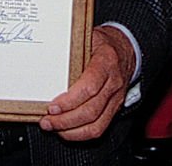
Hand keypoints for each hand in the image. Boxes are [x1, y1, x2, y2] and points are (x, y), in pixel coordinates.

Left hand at [39, 25, 135, 140]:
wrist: (125, 48)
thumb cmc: (103, 43)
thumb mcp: (88, 37)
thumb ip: (72, 48)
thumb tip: (47, 57)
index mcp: (106, 61)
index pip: (90, 86)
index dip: (70, 100)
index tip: (52, 106)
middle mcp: (113, 82)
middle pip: (91, 110)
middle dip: (65, 120)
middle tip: (47, 120)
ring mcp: (116, 98)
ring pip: (96, 124)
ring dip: (71, 130)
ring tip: (53, 127)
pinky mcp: (114, 108)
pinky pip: (100, 128)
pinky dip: (81, 134)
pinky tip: (67, 131)